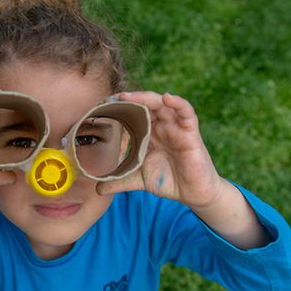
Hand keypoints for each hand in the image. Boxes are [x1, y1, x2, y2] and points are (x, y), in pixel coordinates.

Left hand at [97, 91, 225, 208]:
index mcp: (148, 133)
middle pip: (145, 105)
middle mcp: (161, 127)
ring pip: (162, 105)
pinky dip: (178, 103)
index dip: (119, 108)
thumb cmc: (168, 180)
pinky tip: (167, 98)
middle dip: (129, 99)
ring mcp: (175, 128)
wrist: (192, 194)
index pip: (133, 114)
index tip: (102, 106)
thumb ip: (118, 182)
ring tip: (129, 96)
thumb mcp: (138, 179)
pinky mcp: (190, 133)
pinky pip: (186, 112)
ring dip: (146, 97)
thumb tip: (97, 189)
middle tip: (112, 98)